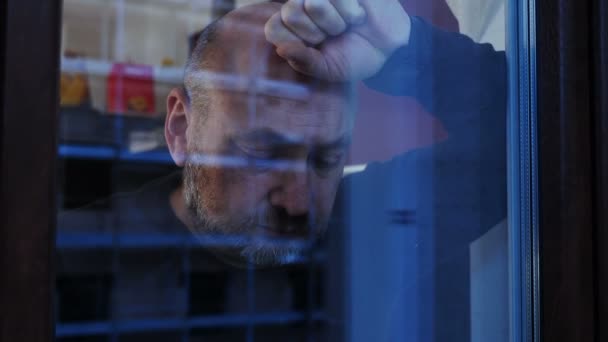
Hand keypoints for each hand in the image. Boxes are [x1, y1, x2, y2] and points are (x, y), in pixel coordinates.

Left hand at [264, 0, 410, 81]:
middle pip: (290, 12)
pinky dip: (350, 11)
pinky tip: (357, 15)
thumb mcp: (328, 69)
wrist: (389, 49)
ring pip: (313, 3)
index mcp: (293, 29)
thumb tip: (281, 50)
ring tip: (346, 25)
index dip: (294, 40)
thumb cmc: (354, 57)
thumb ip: (304, 62)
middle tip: (333, 36)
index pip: (273, 28)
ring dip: (335, 22)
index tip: (314, 48)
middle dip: (316, 32)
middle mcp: (303, 6)